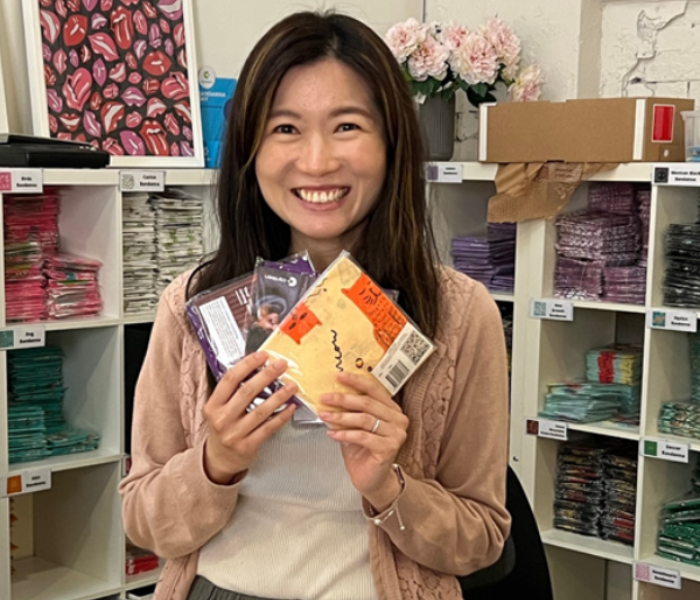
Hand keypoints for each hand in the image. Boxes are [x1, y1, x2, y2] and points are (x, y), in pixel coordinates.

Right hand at [203, 352, 297, 484]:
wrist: (219, 459)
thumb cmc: (224, 427)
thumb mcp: (219, 408)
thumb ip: (233, 391)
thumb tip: (258, 367)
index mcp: (213, 405)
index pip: (230, 380)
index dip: (247, 365)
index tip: (263, 356)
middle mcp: (222, 419)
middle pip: (247, 392)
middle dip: (267, 375)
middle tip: (281, 365)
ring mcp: (234, 434)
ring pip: (261, 410)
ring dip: (279, 396)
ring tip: (292, 385)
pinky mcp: (248, 446)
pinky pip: (269, 428)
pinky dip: (282, 416)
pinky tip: (291, 407)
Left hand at [319, 372, 407, 510]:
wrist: (372, 479)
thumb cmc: (363, 451)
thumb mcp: (355, 425)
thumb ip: (350, 410)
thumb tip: (330, 394)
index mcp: (392, 409)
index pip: (374, 389)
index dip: (356, 381)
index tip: (339, 376)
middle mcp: (397, 419)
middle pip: (368, 403)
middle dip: (343, 399)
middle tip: (325, 398)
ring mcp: (396, 434)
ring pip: (364, 419)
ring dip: (341, 417)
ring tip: (325, 415)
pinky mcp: (389, 448)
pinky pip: (362, 437)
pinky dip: (345, 434)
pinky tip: (332, 434)